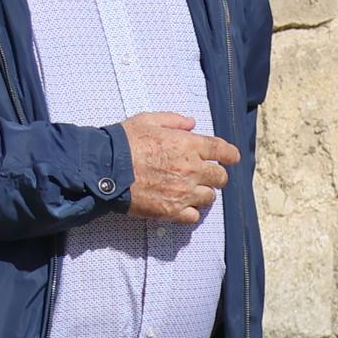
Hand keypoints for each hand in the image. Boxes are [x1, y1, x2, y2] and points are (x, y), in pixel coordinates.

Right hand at [122, 111, 238, 224]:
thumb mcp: (149, 120)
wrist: (105, 169)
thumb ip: (174, 121)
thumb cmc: (124, 142)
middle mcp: (191, 169)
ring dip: (203, 194)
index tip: (232, 157)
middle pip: (220, 177)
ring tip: (192, 191)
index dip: (231, 155)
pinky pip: (193, 217)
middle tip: (207, 176)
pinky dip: (191, 212)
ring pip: (209, 198)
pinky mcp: (171, 211)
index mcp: (189, 145)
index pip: (223, 151)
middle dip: (216, 176)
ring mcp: (183, 192)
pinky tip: (183, 206)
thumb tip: (192, 124)